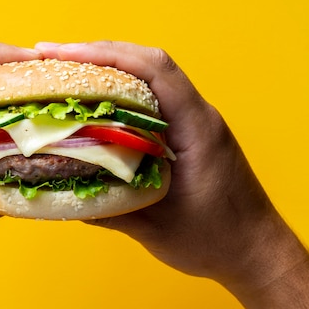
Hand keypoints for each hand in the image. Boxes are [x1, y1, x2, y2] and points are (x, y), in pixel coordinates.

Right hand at [36, 41, 301, 291]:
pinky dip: (121, 94)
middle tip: (51, 58)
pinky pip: (153, 101)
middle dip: (98, 55)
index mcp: (197, 127)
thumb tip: (61, 193)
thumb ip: (110, 209)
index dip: (107, 54)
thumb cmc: (216, 241)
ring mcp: (196, 124)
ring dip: (109, 70)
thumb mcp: (157, 228)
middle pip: (148, 64)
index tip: (64, 54)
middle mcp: (199, 116)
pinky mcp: (191, 136)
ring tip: (67, 73)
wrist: (257, 253)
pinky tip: (95, 104)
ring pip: (150, 79)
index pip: (154, 70)